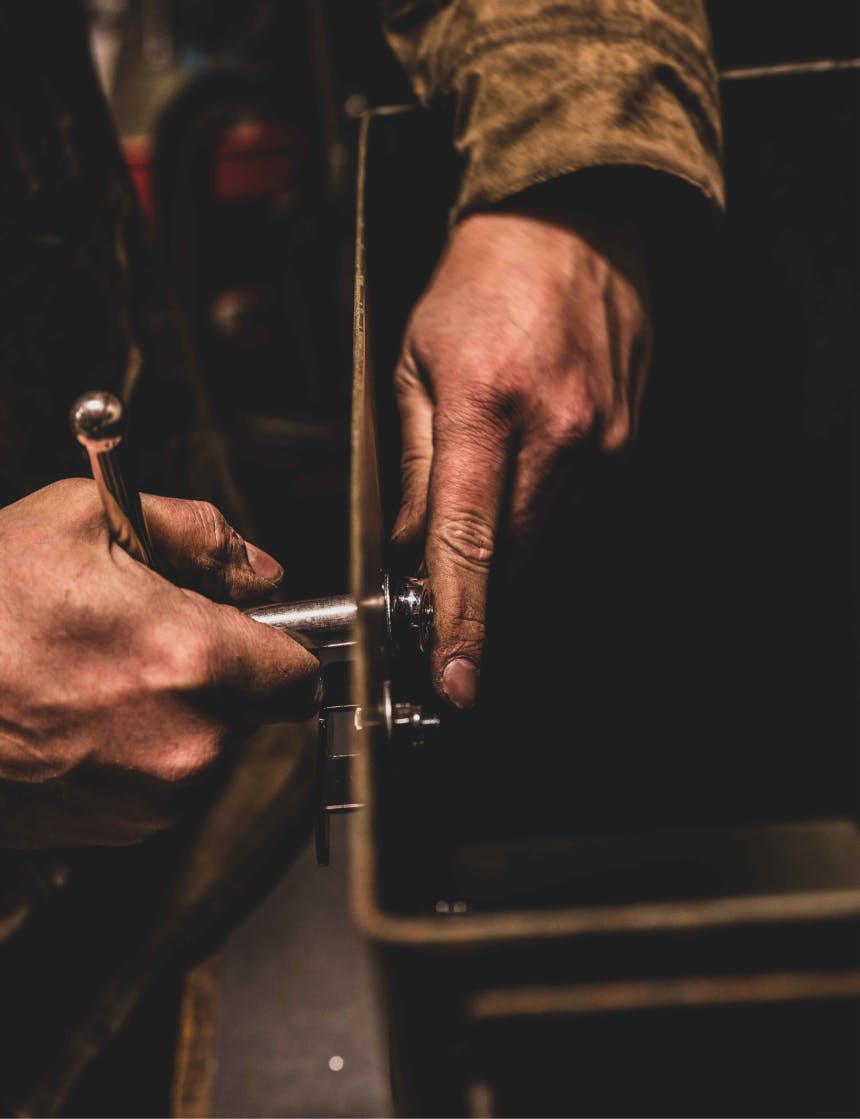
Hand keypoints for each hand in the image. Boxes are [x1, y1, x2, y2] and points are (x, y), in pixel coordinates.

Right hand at [0, 479, 320, 846]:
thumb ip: (199, 535)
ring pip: (211, 749)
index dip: (281, 645)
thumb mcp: (87, 519)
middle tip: (154, 638)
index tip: (257, 633)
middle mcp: (186, 743)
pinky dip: (143, 752)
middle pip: (257, 710)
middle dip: (223, 673)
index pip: (301, 671)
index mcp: (192, 660)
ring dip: (182, 715)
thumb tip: (261, 569)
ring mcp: (150, 797)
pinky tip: (83, 716)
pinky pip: (164, 784)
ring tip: (102, 674)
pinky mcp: (115, 830)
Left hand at [392, 207, 650, 707]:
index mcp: (487, 410)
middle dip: (474, 589)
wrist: (573, 224)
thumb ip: (411, 466)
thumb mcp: (413, 363)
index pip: (469, 544)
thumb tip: (407, 549)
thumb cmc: (479, 284)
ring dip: (506, 548)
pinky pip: (576, 505)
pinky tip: (521, 466)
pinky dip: (539, 510)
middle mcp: (558, 434)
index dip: (460, 622)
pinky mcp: (627, 440)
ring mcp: (603, 440)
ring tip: (480, 498)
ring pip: (546, 539)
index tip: (455, 680)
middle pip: (513, 559)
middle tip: (436, 589)